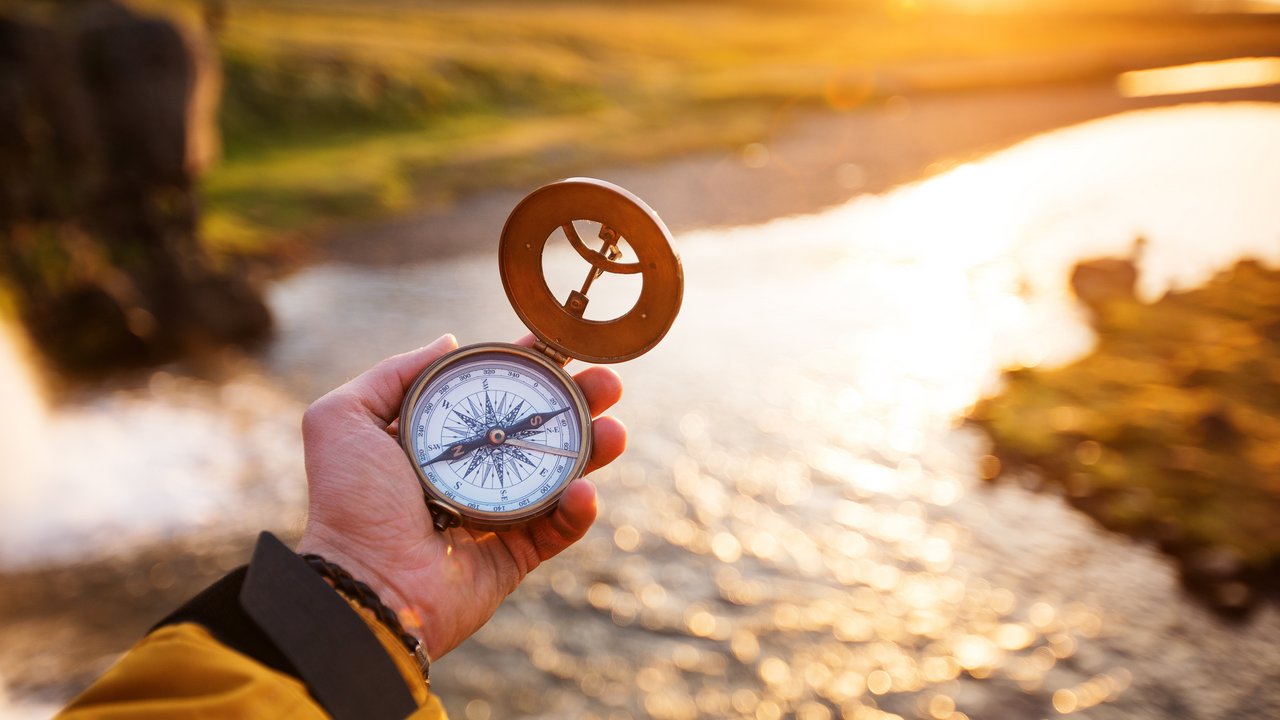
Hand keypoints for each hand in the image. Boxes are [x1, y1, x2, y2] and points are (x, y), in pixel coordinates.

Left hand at [295, 334, 625, 659]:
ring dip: (593, 450)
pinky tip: (584, 490)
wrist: (365, 582)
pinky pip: (558, 529)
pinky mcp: (515, 556)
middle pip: (536, 429)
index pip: (493, 394)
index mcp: (436, 440)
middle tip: (608, 383)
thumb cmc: (350, 502)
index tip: (560, 345)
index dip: (528, 368)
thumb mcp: (344, 418)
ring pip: (559, 475)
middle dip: (578, 403)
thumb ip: (394, 373)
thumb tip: (449, 342)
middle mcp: (471, 472)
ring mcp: (496, 515)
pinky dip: (578, 510)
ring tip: (615, 430)